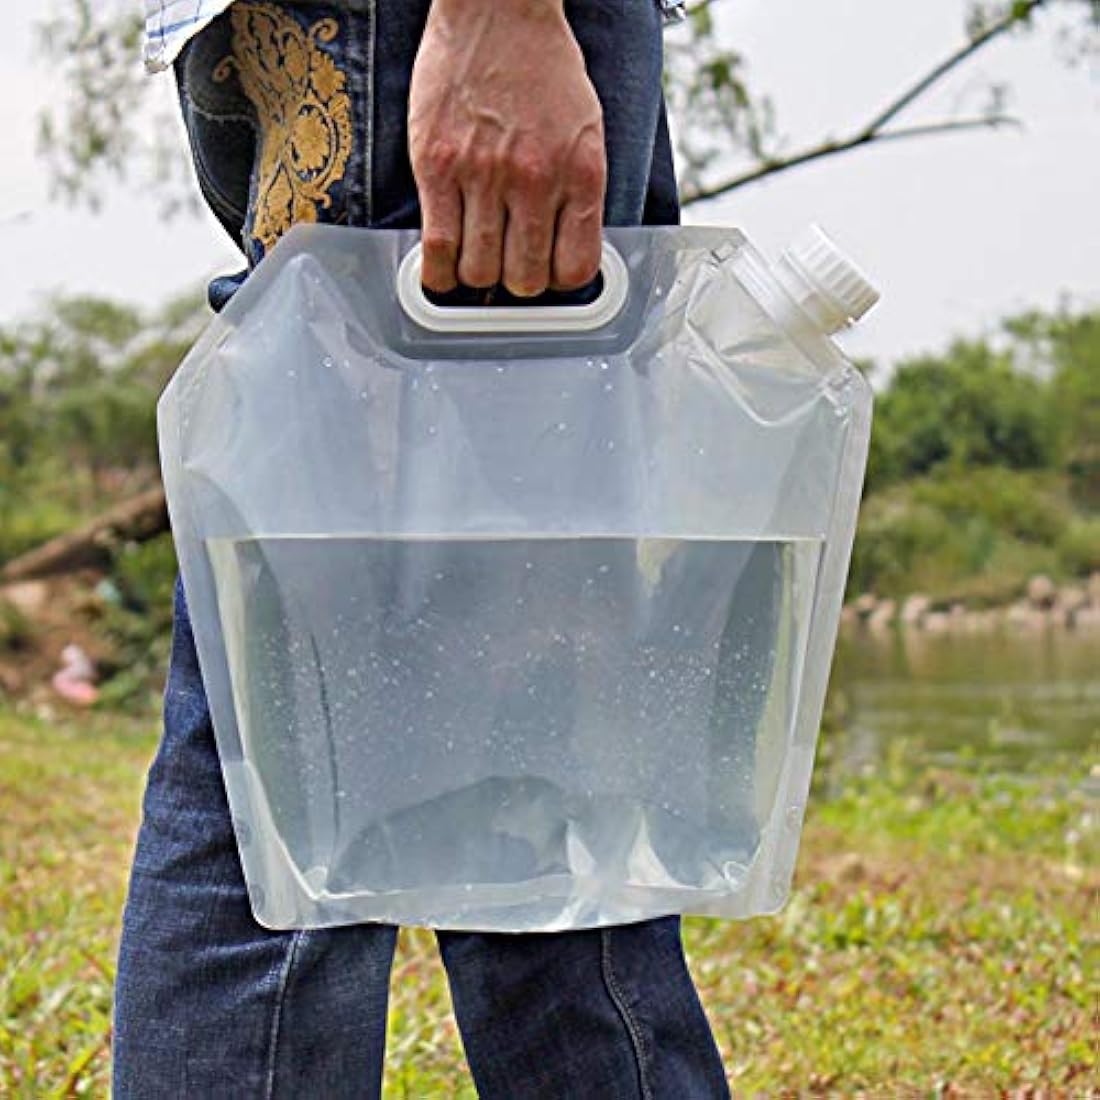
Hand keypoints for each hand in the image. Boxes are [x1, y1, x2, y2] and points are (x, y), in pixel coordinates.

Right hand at [408, 0, 606, 296]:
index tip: (546, 275)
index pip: (575, 270)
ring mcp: (484, 175)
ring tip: (476, 260)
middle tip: (507, 267)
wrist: (496, 8)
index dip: (558, 283)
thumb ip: (578, 192)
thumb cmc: (542, 67)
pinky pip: (437, 247)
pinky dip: (439, 273)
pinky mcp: (437, 167)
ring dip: (478, 277)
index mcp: (580, 174)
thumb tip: (564, 249)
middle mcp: (535, 180)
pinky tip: (441, 271)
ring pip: (480, 271)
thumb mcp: (586, 130)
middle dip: (516, 283)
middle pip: (525, 280)